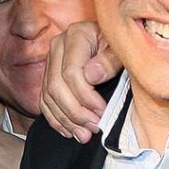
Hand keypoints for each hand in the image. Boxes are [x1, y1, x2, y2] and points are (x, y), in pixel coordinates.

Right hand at [39, 21, 120, 142]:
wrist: (115, 43)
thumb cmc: (121, 46)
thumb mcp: (122, 49)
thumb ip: (109, 60)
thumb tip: (91, 75)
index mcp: (77, 34)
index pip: (71, 72)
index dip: (86, 97)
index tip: (102, 111)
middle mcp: (58, 45)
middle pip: (56, 86)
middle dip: (75, 112)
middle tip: (94, 127)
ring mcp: (51, 60)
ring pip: (49, 96)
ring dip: (66, 120)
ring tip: (84, 134)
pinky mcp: (49, 75)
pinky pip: (45, 100)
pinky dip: (56, 118)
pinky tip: (69, 130)